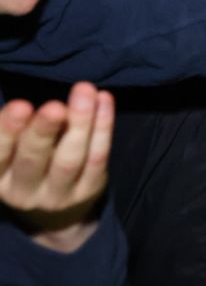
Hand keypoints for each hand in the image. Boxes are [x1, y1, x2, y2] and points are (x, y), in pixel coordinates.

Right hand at [0, 83, 113, 252]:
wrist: (54, 206)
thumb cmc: (26, 160)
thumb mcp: (14, 148)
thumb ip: (19, 128)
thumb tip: (40, 107)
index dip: (8, 131)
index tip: (20, 106)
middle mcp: (23, 191)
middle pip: (33, 161)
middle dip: (43, 131)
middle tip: (55, 107)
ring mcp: (57, 195)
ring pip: (70, 159)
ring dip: (80, 123)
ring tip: (86, 92)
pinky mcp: (87, 190)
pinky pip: (98, 156)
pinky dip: (103, 126)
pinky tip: (104, 98)